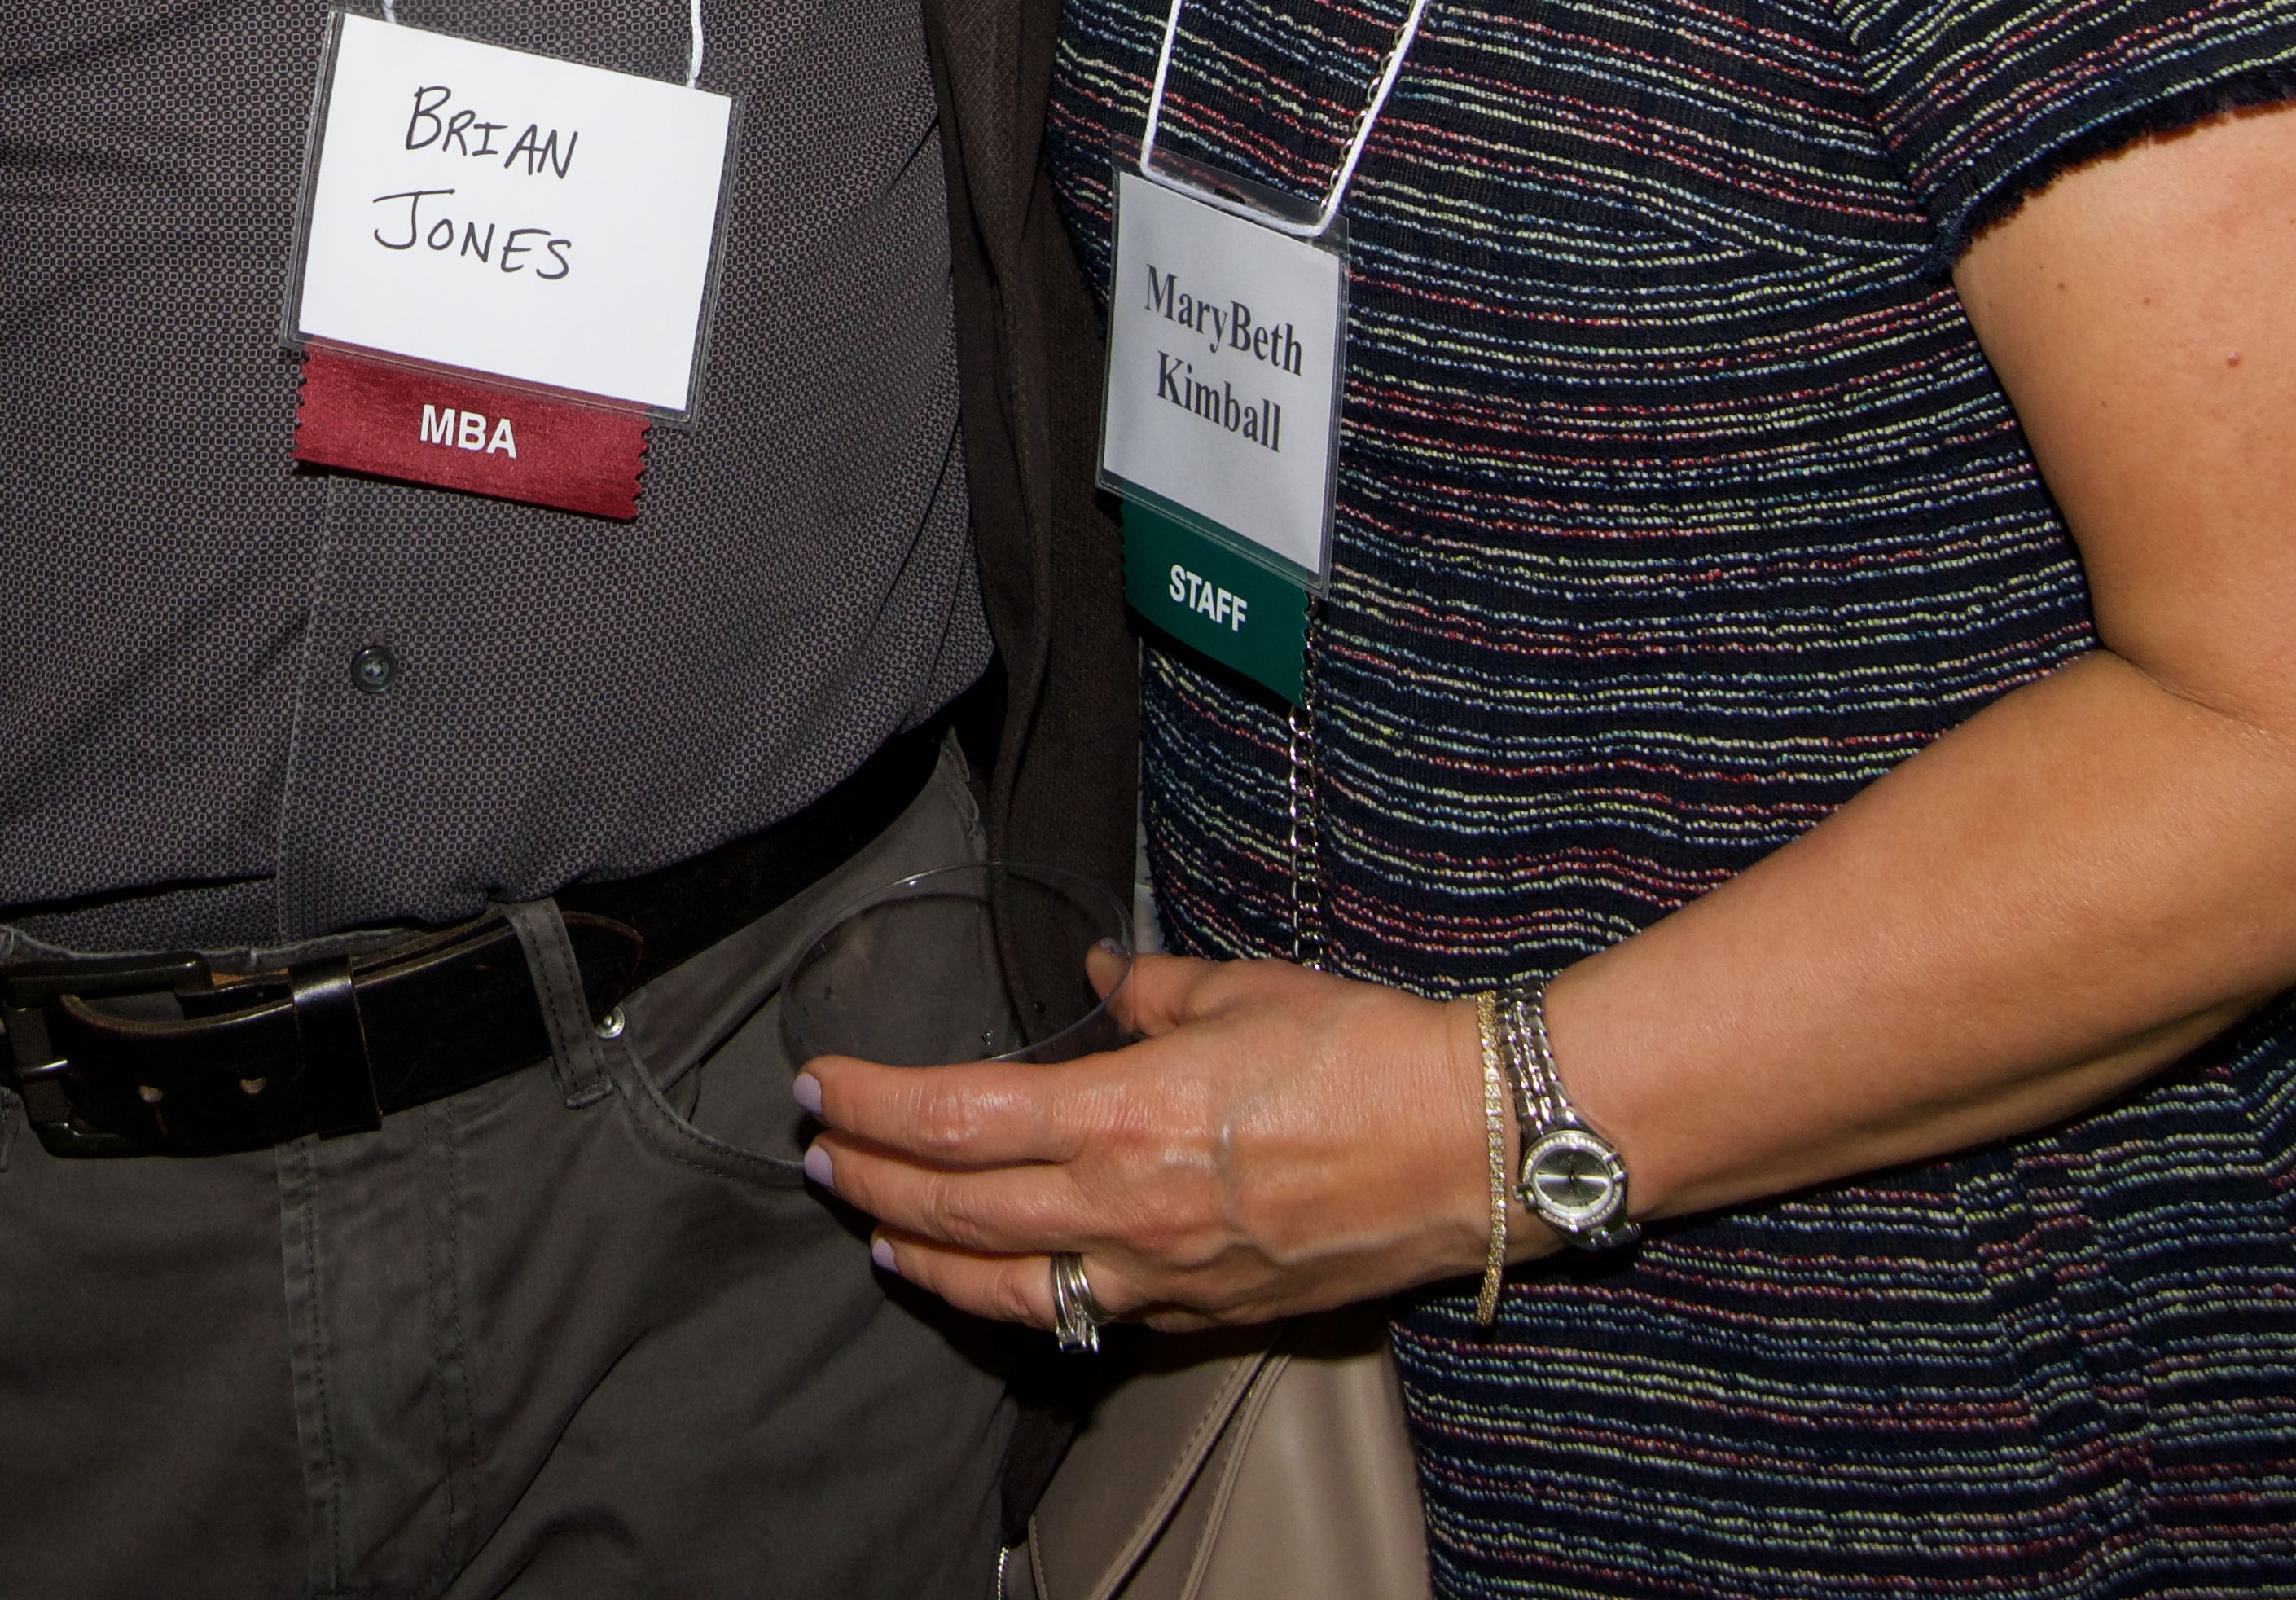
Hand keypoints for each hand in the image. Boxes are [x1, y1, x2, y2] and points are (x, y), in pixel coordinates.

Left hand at [801, 952, 1485, 1339]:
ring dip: (925, 1257)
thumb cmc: (1367, 1056)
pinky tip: (998, 1282)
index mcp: (1121, 1119)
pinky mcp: (1207, 1314)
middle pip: (955, 1210)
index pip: (950, 1120)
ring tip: (877, 1231)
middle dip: (870, 1181)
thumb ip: (1151, 993)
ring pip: (1006, 1287)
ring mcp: (1163, 1278)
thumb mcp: (1242, 991)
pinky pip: (1084, 1317)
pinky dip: (1020, 1299)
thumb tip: (1100, 978)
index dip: (870, 1105)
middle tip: (820, 1154)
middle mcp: (1124, 1212)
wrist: (1474, 1147)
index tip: (820, 1086)